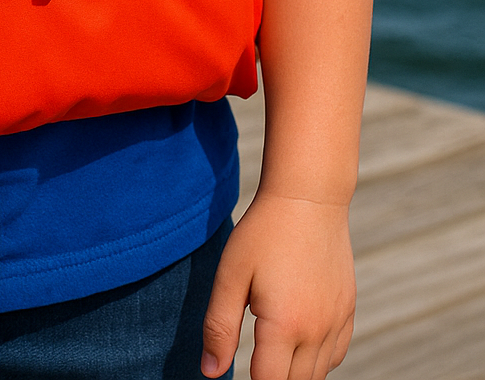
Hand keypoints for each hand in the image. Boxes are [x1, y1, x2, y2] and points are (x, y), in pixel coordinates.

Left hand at [201, 192, 355, 379]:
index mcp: (285, 326)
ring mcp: (337, 321)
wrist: (309, 197)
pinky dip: (318, 360)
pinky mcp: (348, 309)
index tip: (240, 373)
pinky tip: (299, 344)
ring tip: (273, 357)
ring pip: (318, 374)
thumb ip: (219, 327)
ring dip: (295, 373)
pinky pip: (336, 354)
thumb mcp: (231, 275)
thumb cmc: (263, 232)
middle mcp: (317, 331)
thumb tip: (211, 372)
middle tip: (256, 364)